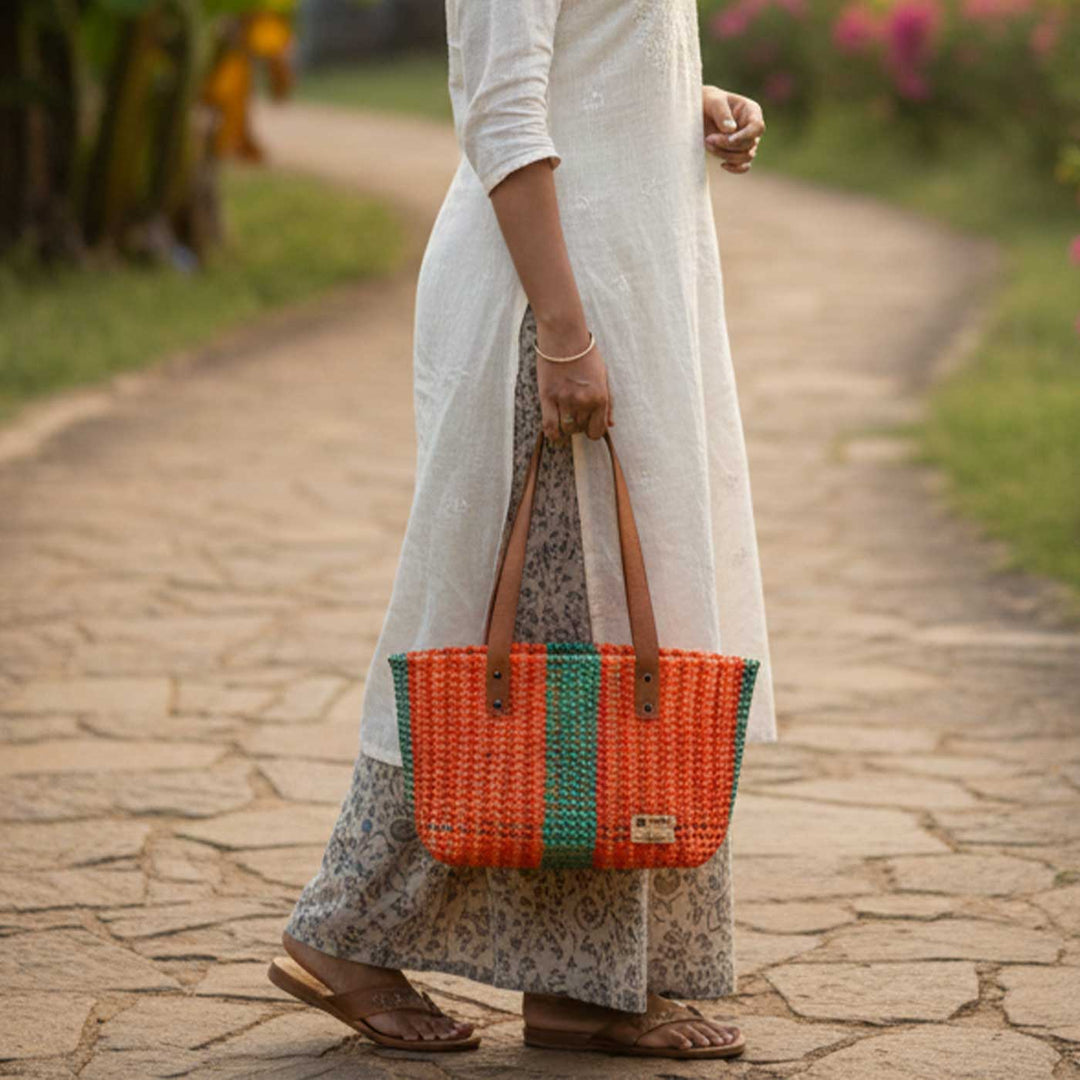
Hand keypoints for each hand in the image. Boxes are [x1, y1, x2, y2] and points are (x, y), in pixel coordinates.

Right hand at [534, 326, 612, 443]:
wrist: (564, 336)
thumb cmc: (586, 354)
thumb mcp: (604, 376)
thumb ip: (608, 403)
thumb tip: (610, 425)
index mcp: (600, 397)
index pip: (597, 430)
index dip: (593, 431)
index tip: (589, 427)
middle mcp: (583, 401)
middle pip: (581, 429)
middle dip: (580, 426)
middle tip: (576, 415)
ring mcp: (565, 399)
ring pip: (566, 428)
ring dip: (567, 428)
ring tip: (565, 419)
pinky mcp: (548, 396)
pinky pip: (550, 425)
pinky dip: (553, 434)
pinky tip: (554, 435)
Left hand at [703, 86, 764, 173]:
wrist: (698, 112)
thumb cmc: (707, 101)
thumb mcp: (713, 101)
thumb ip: (722, 113)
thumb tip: (731, 130)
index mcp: (751, 111)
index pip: (758, 127)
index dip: (745, 136)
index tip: (729, 139)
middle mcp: (752, 127)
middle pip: (749, 145)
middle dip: (728, 145)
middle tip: (709, 138)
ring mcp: (746, 141)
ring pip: (745, 157)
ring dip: (726, 155)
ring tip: (708, 143)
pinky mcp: (738, 153)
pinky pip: (744, 166)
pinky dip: (735, 168)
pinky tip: (722, 165)